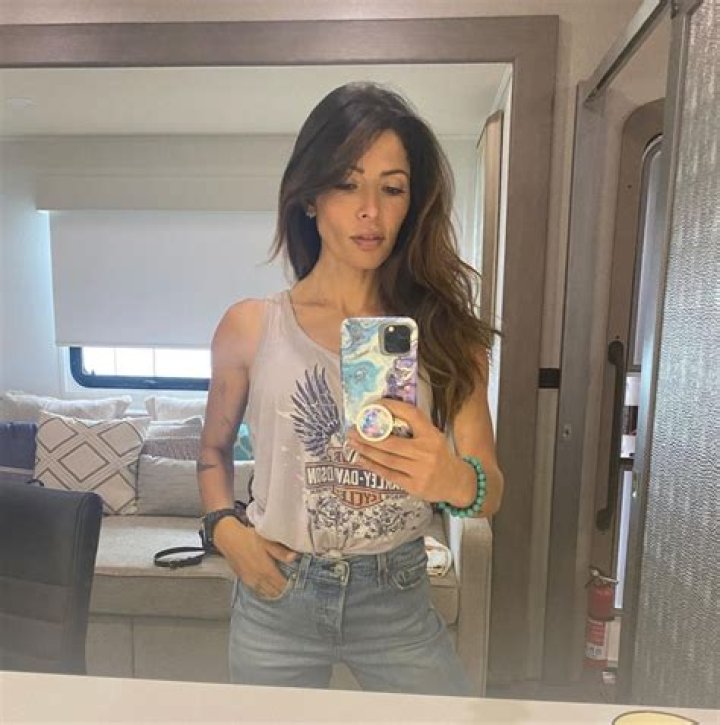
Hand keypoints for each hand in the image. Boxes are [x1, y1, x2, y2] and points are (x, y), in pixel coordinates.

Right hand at [212, 517, 297, 598]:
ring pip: (266, 593)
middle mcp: (259, 579)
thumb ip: (281, 552)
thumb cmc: (249, 538)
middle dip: (284, 591)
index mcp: (267, 570)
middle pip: (275, 592)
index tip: (297, 582)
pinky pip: (257, 591)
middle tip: (291, 586)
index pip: (282, 585)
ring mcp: (251, 581)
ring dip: (274, 592)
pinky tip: (269, 587)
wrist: (229, 539)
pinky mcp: (244, 580)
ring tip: (282, 588)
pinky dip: (265, 591)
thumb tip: (295, 557)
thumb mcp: (267, 542)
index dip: (291, 586)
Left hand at [346, 398, 475, 506]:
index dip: (392, 407)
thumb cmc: (439, 455)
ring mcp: (420, 470)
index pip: (411, 415)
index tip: (374, 404)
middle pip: (391, 443)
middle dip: (368, 436)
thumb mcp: (433, 437)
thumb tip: (384, 414)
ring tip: (353, 444)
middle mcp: (427, 452)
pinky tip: (362, 459)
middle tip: (352, 430)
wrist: (457, 482)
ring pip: (387, 459)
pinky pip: (389, 474)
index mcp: (432, 435)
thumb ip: (414, 427)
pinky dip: (373, 466)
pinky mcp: (415, 486)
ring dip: (367, 451)